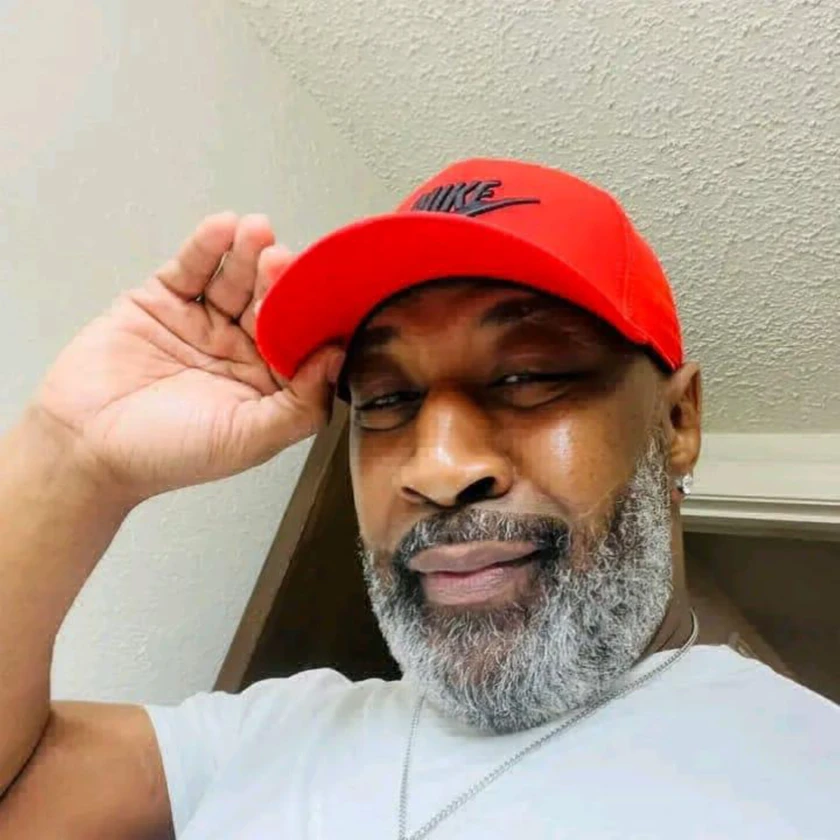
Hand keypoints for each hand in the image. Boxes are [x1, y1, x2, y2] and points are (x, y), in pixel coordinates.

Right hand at [33, 213, 342, 501]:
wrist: (84, 446)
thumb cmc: (168, 454)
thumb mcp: (249, 439)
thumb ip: (299, 405)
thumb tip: (336, 359)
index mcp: (270, 384)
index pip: (302, 341)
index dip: (310, 317)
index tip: (316, 295)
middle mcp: (242, 350)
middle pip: (270, 302)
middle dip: (278, 278)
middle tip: (280, 258)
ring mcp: (204, 322)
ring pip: (235, 279)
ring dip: (248, 253)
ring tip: (256, 231)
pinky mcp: (164, 301)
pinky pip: (192, 267)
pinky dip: (207, 246)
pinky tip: (223, 229)